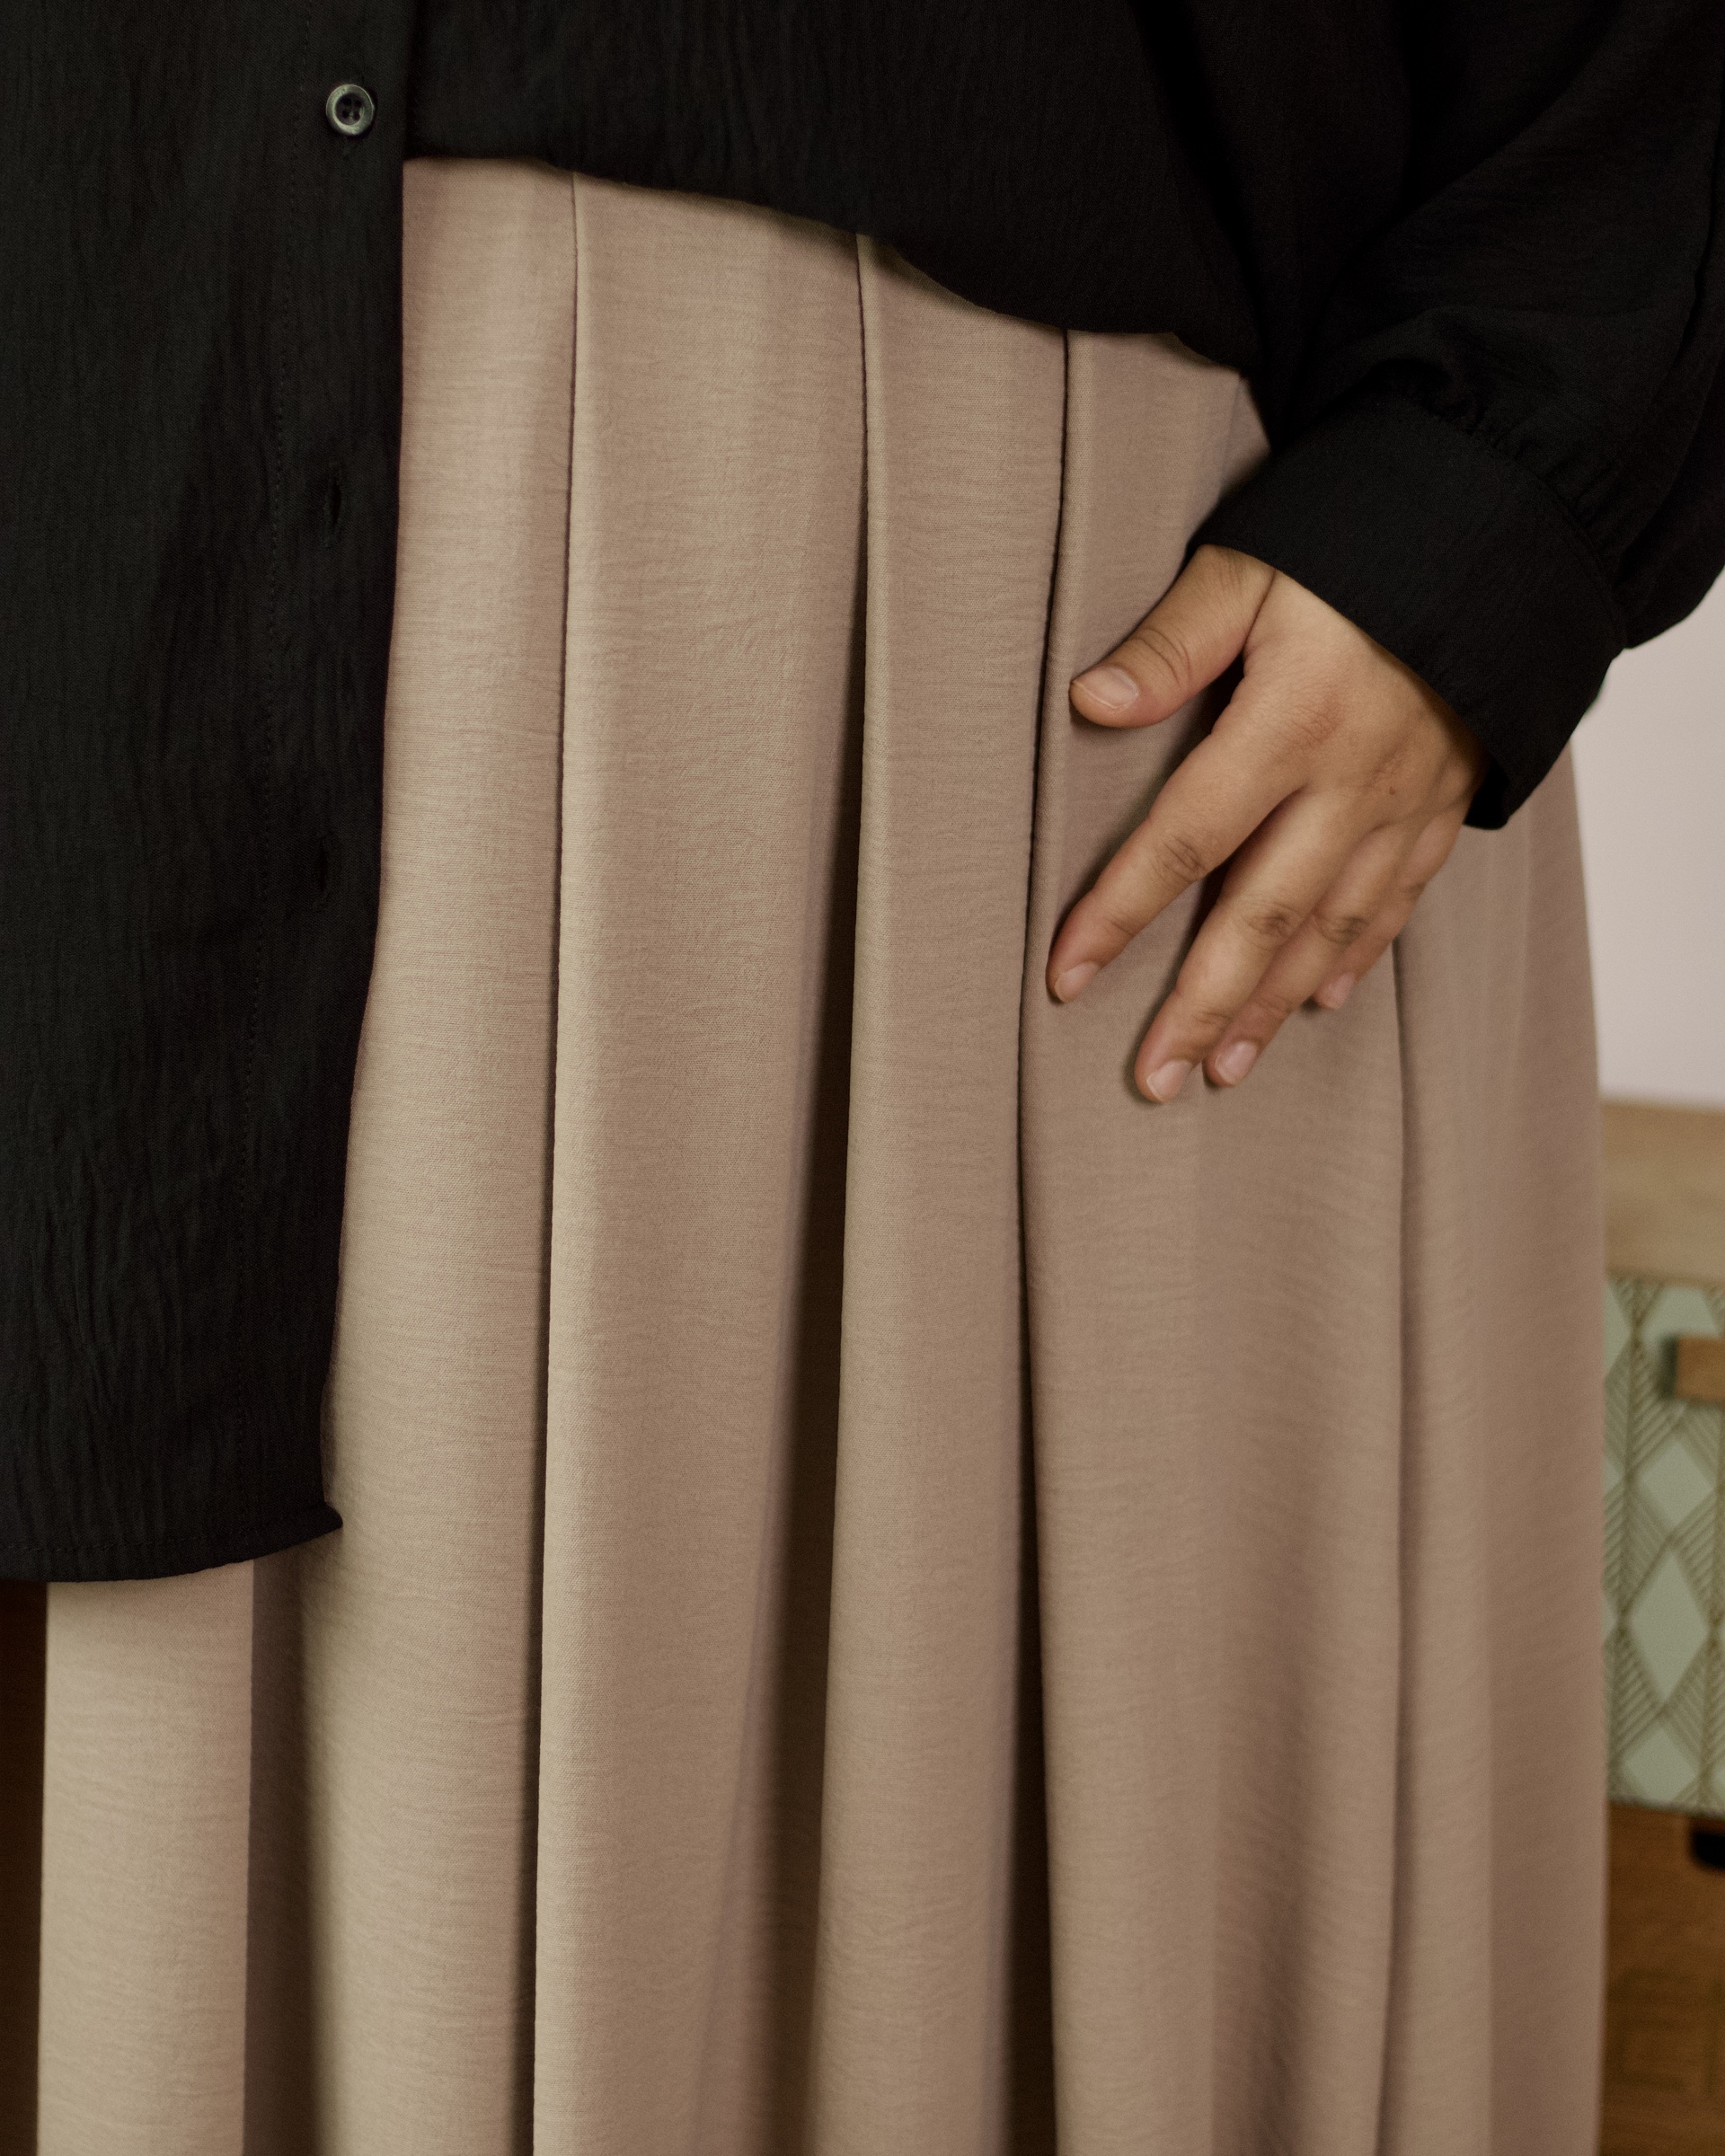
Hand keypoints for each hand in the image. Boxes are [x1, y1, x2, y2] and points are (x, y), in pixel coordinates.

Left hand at [1044, 544, 1486, 1099]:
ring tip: (1222, 1069)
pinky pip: (1392, 901)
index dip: (1120, 913)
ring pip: (1328, 930)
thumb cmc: (1363, 538)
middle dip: (1200, 1006)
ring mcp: (1404, 803)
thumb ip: (1173, 641)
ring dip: (1269, 1007)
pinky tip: (1315, 1002)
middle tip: (1151, 1079)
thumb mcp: (1254, 567)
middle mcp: (1350, 782)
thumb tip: (1091, 700)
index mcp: (1290, 723)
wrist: (1510, 529)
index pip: (1184, 839)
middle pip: (1259, 917)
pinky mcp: (1444, 806)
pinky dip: (1351, 959)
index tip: (1067, 976)